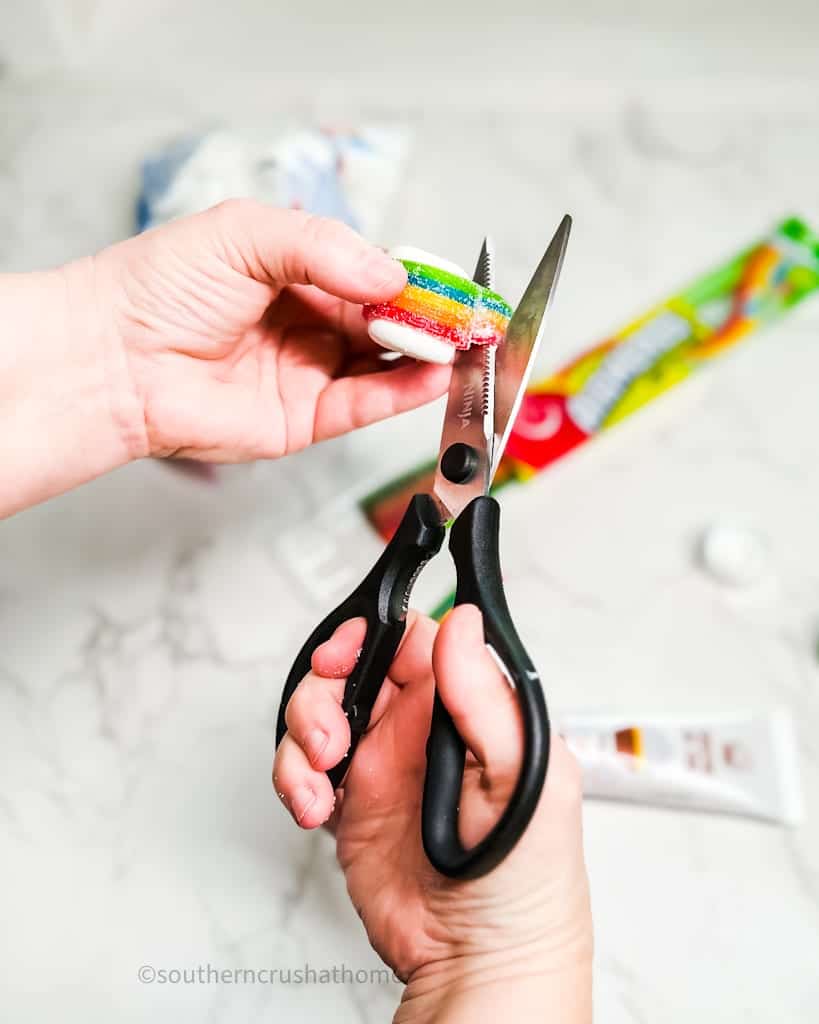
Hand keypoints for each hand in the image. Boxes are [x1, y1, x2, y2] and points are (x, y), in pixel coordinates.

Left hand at [94, 200, 448, 460]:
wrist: (115, 358)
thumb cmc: (160, 288)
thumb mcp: (247, 234)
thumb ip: (324, 248)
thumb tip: (391, 278)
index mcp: (296, 273)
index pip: (372, 274)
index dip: (414, 278)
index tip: (451, 281)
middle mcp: (309, 323)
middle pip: (388, 321)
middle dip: (431, 319)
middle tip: (468, 316)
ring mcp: (309, 372)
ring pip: (385, 365)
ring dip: (427, 356)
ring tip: (462, 344)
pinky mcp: (304, 419)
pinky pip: (365, 405)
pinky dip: (403, 392)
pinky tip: (433, 374)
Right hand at [273, 606, 592, 1022]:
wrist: (482, 964)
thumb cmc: (528, 878)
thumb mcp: (527, 775)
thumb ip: (487, 697)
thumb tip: (464, 623)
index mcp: (464, 707)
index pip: (410, 638)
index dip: (371, 635)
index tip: (347, 654)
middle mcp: (419, 730)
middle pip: (354, 670)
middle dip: (325, 686)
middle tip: (328, 727)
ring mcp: (382, 768)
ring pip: (320, 716)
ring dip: (303, 737)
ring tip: (323, 777)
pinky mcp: (350, 808)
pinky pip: (304, 771)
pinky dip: (295, 781)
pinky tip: (316, 809)